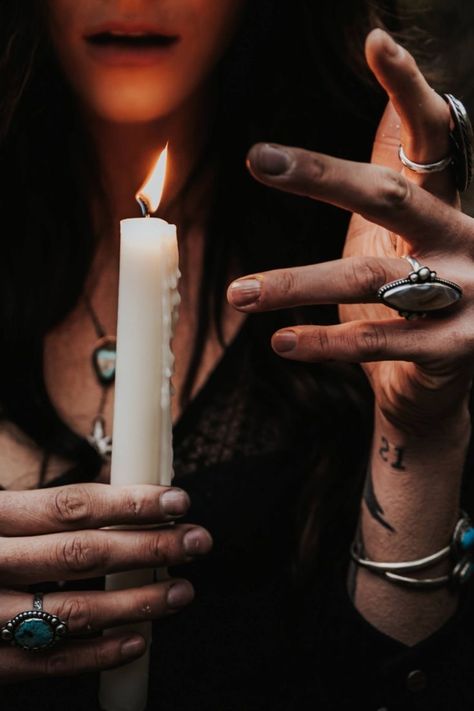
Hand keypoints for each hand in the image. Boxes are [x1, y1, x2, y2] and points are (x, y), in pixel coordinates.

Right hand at [0, 482, 211, 681]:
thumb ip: (39, 513)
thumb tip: (116, 501)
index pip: (71, 506)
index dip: (130, 503)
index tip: (177, 500)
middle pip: (82, 555)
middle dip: (149, 547)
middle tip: (198, 541)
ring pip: (73, 613)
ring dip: (136, 603)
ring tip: (181, 592)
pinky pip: (48, 664)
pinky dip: (97, 655)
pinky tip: (137, 642)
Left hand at [227, 28, 473, 432]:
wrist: (448, 376)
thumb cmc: (416, 295)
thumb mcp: (404, 236)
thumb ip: (396, 180)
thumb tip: (385, 115)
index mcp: (446, 207)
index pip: (435, 135)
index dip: (409, 88)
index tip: (375, 41)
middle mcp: (461, 241)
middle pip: (391, 197)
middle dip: (323, 176)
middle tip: (259, 158)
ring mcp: (464, 295)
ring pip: (369, 279)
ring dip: (295, 283)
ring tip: (240, 292)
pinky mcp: (452, 347)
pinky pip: (377, 341)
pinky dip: (324, 341)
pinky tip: (282, 341)